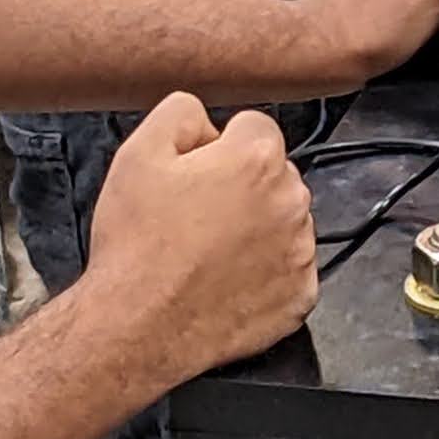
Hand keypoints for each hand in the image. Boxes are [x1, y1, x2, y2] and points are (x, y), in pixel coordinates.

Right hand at [80, 94, 319, 391]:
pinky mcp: (300, 297)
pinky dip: (266, 273)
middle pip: (274, 175)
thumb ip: (181, 112)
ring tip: (207, 252)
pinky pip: (291, 270)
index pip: (254, 128)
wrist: (138, 326)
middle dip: (242, 186)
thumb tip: (207, 119)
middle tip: (195, 216)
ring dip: (257, 229)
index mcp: (257, 159)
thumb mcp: (138, 152)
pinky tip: (226, 280)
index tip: (195, 175)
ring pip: (284, 222)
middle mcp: (292, 201)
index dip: (219, 148)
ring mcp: (301, 253)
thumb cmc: (137, 244)